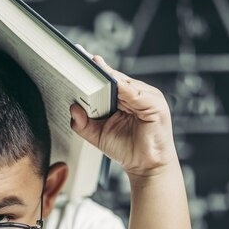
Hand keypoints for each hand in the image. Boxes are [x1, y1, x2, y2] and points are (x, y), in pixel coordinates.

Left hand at [70, 55, 177, 177]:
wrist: (147, 166)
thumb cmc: (126, 148)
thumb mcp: (97, 135)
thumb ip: (82, 123)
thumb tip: (72, 107)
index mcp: (122, 98)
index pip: (106, 80)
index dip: (93, 72)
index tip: (76, 62)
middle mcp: (135, 94)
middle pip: (114, 78)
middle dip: (97, 71)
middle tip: (80, 61)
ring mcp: (147, 97)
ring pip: (124, 82)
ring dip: (108, 76)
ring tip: (91, 69)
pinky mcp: (155, 104)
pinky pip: (136, 93)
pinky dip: (124, 88)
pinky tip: (112, 84)